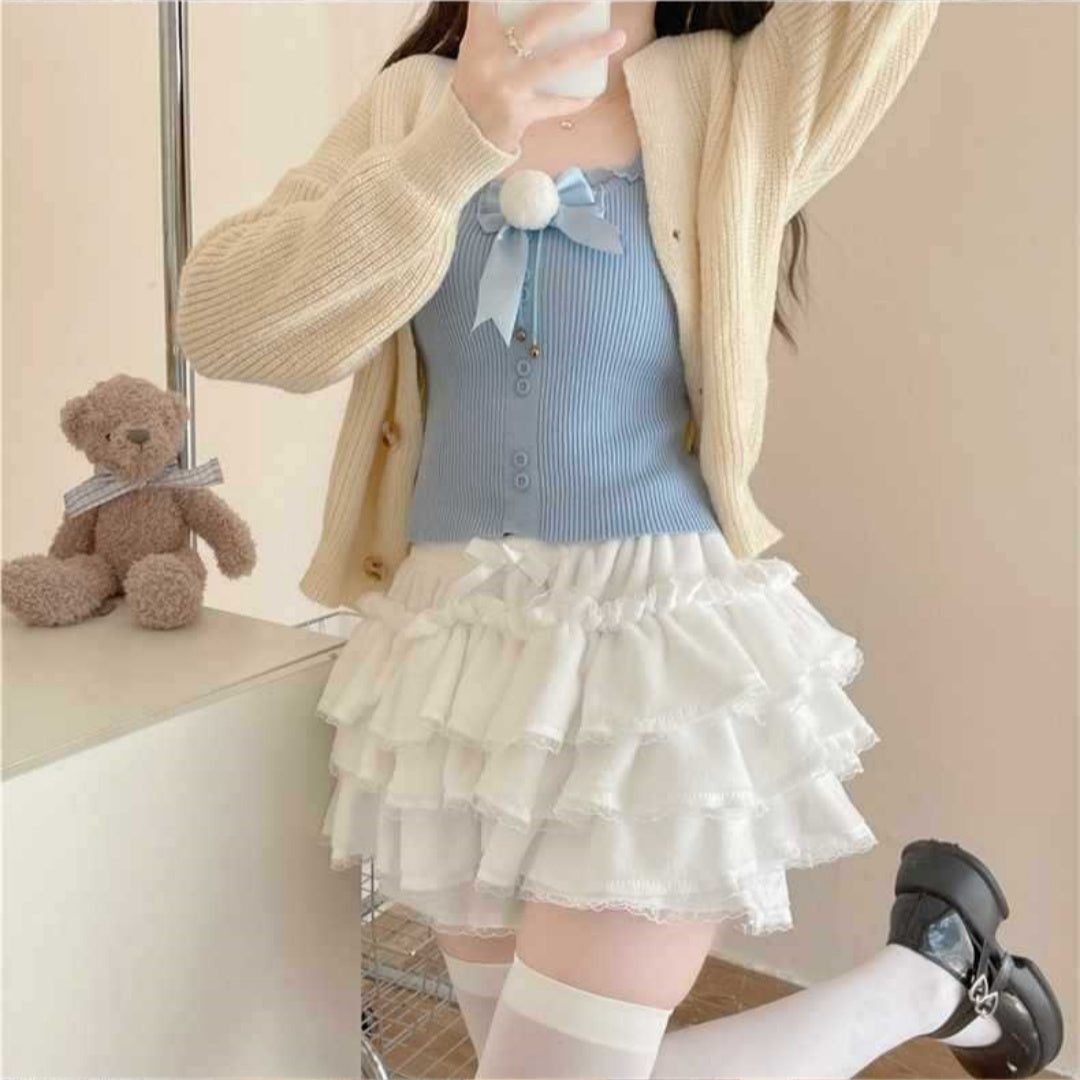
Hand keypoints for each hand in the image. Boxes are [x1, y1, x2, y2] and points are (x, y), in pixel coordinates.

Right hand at [451, 1, 626, 153]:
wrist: (463, 134)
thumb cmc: (475, 83)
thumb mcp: (475, 48)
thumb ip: (491, 21)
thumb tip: (535, 10)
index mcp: (480, 38)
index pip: (488, 2)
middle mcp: (495, 59)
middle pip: (538, 24)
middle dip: (568, 7)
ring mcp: (510, 86)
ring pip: (557, 63)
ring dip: (591, 49)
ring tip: (618, 36)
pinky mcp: (521, 112)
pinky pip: (555, 105)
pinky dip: (574, 101)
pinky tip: (591, 95)